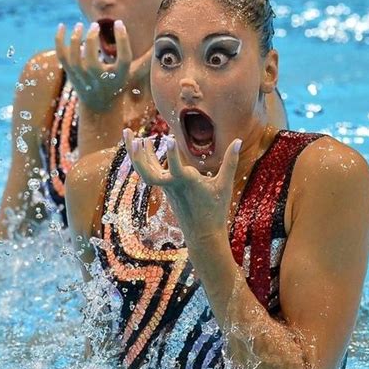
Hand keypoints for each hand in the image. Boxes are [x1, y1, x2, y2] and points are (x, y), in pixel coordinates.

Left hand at [55, 21, 151, 112]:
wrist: (99, 106)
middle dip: (93, 39)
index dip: (122, 39)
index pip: (123, 57)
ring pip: (75, 56)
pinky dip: (59, 40)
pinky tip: (62, 26)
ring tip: (80, 26)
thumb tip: (161, 41)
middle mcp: (100, 78)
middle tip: (96, 25)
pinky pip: (62, 55)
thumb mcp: (134, 73)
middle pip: (92, 59)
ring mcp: (83, 76)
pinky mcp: (70, 73)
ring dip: (76, 38)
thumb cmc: (119, 83)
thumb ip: (147, 58)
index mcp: (118, 75)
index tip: (120, 23)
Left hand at [123, 128, 241, 245]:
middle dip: (137, 154)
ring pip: (144, 171)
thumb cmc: (216, 210)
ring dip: (135, 154)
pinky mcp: (165, 189)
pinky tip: (144, 145)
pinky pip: (149, 172)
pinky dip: (144, 159)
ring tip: (131, 135)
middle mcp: (173, 185)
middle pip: (147, 172)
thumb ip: (230, 161)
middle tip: (129, 133)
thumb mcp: (225, 185)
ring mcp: (166, 188)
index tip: (168, 138)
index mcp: (188, 184)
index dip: (171, 154)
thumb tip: (239, 140)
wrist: (203, 235)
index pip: (177, 168)